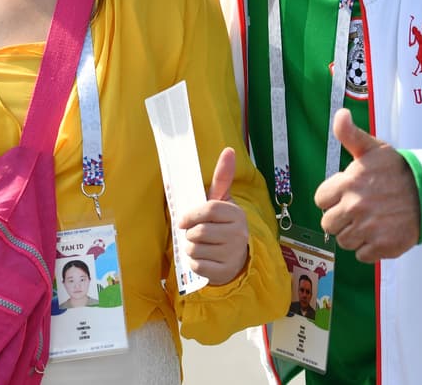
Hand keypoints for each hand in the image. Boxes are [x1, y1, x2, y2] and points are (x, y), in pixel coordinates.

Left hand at [178, 147, 248, 285]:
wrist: (236, 257)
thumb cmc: (223, 225)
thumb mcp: (223, 201)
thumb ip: (223, 177)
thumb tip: (229, 150)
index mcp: (236, 214)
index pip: (209, 209)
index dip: (191, 215)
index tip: (183, 220)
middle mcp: (238, 233)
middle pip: (199, 231)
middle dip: (190, 234)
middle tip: (195, 234)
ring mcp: (233, 253)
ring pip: (195, 248)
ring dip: (190, 248)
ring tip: (199, 246)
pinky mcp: (224, 271)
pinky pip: (196, 265)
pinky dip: (193, 262)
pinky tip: (203, 258)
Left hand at [314, 110, 419, 262]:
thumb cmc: (399, 170)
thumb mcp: (374, 149)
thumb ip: (350, 135)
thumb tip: (340, 115)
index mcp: (348, 183)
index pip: (321, 200)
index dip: (333, 198)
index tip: (348, 195)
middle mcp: (355, 207)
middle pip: (329, 224)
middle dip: (342, 218)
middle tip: (360, 210)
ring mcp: (368, 229)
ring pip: (345, 241)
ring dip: (355, 234)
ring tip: (372, 221)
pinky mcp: (382, 246)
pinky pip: (362, 255)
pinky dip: (370, 248)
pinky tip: (381, 232)